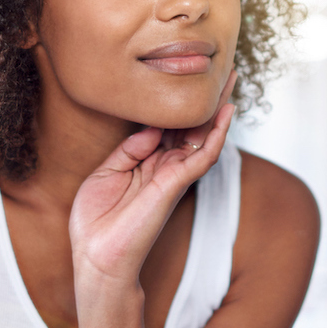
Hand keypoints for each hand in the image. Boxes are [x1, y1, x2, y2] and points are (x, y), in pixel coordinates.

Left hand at [69, 71, 237, 288]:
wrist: (96, 257)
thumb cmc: (96, 222)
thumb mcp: (105, 174)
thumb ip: (129, 149)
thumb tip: (152, 127)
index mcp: (146, 163)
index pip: (168, 126)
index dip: (177, 103)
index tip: (183, 75)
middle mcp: (164, 167)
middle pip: (191, 126)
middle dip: (206, 100)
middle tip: (221, 70)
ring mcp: (173, 175)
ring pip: (203, 136)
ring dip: (218, 108)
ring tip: (230, 80)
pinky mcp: (176, 184)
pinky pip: (203, 155)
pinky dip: (217, 133)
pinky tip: (226, 112)